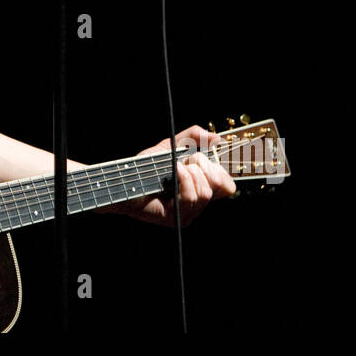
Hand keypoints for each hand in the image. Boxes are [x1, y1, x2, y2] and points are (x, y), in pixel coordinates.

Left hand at [105, 125, 235, 226]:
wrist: (127, 178)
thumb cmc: (147, 166)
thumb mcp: (172, 145)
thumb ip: (194, 137)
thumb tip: (216, 137)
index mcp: (201, 186)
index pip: (228, 185)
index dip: (220, 170)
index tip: (202, 158)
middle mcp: (198, 202)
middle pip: (223, 187)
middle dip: (205, 166)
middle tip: (188, 160)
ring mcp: (189, 212)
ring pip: (206, 192)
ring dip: (190, 173)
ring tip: (175, 167)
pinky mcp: (177, 218)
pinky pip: (191, 198)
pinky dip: (183, 179)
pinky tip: (174, 171)